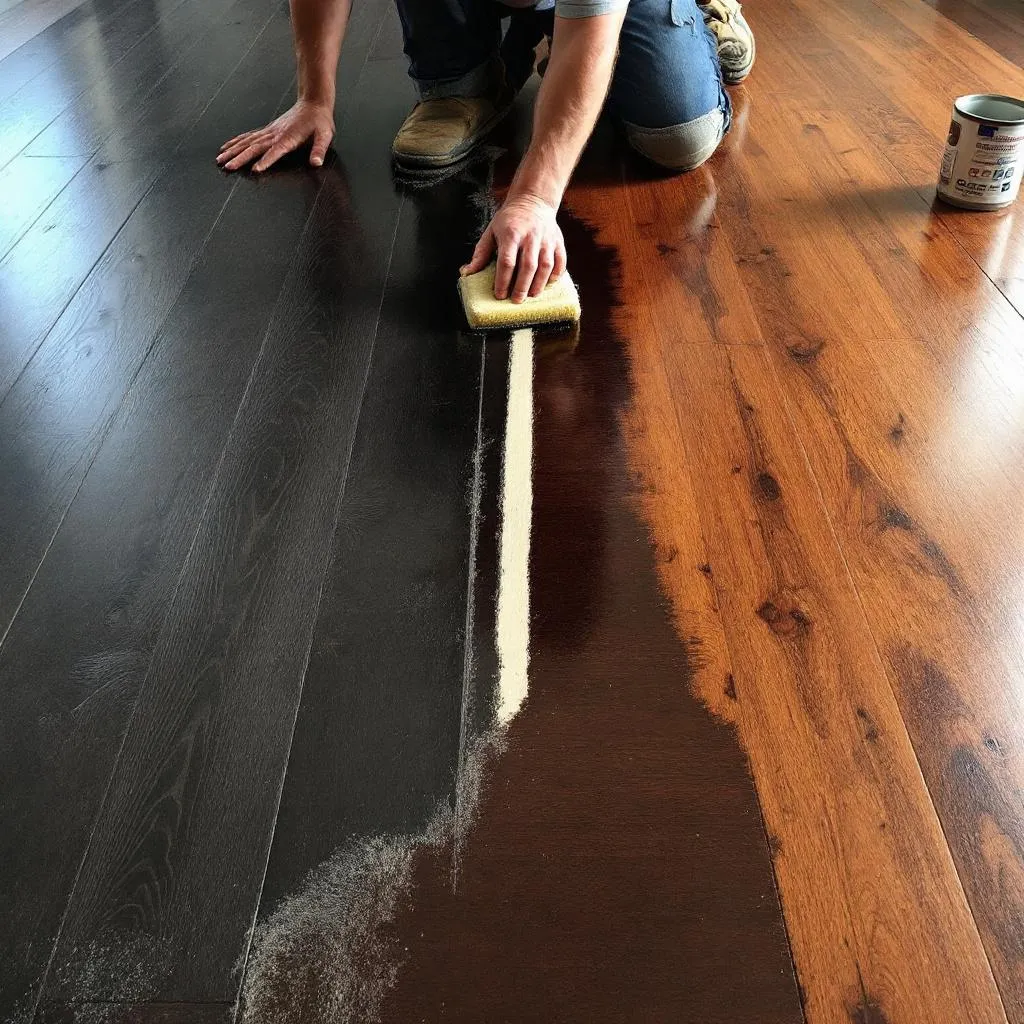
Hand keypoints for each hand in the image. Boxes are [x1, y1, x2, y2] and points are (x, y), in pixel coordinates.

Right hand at [216, 99, 334, 172]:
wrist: (313, 103)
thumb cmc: (320, 121)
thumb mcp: (325, 136)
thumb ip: (319, 150)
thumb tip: (316, 163)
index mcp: (288, 138)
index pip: (275, 151)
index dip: (266, 160)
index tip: (255, 170)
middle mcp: (275, 134)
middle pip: (254, 147)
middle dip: (240, 157)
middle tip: (227, 167)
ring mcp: (269, 131)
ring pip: (247, 142)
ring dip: (233, 150)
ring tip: (219, 159)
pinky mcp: (268, 130)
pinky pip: (249, 136)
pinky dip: (237, 142)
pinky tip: (227, 147)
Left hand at [461, 194, 565, 301]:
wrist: (533, 200)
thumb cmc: (509, 219)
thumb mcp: (491, 231)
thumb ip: (481, 253)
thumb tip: (467, 272)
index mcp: (511, 234)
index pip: (507, 261)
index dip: (503, 280)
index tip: (499, 294)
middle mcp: (530, 237)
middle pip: (528, 266)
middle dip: (522, 286)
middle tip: (516, 301)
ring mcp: (546, 239)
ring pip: (546, 265)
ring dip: (539, 283)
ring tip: (532, 296)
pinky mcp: (558, 241)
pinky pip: (561, 261)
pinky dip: (556, 274)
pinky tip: (548, 283)